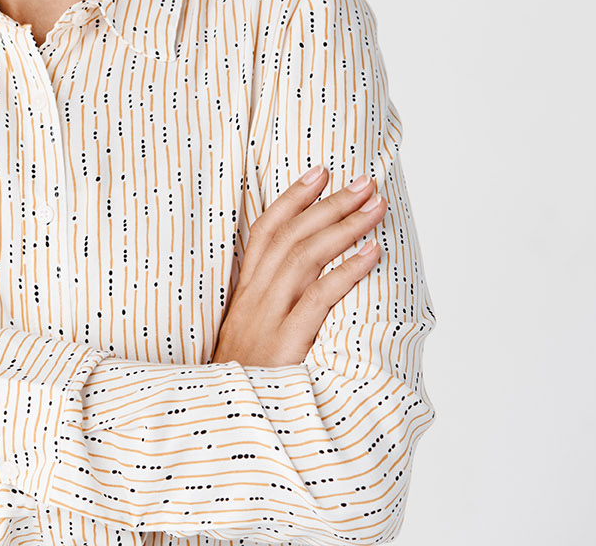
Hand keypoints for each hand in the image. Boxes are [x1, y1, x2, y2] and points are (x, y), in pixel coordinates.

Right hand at [212, 164, 386, 366]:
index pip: (265, 232)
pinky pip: (319, 299)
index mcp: (244, 293)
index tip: (320, 172)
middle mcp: (254, 299)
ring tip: (375, 207)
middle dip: (329, 204)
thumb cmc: (242, 382)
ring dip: (344, 227)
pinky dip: (347, 272)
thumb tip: (303, 286)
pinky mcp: (286, 344)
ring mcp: (268, 319)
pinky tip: (371, 254)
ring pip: (305, 259)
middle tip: (364, 182)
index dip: (292, 198)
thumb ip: (268, 309)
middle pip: (291, 237)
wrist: (221, 423)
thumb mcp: (246, 337)